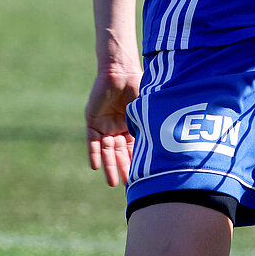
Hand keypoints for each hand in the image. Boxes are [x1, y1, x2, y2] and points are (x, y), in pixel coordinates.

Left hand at [85, 57, 142, 186]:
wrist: (120, 71)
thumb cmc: (136, 86)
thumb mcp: (146, 109)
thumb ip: (149, 124)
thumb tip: (162, 145)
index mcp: (131, 127)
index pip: (134, 149)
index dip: (138, 162)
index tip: (142, 177)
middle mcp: (117, 129)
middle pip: (120, 153)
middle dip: (124, 168)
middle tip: (128, 185)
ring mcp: (105, 126)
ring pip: (107, 150)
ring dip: (109, 166)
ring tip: (112, 182)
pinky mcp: (92, 121)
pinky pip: (92, 141)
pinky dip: (94, 153)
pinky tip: (96, 166)